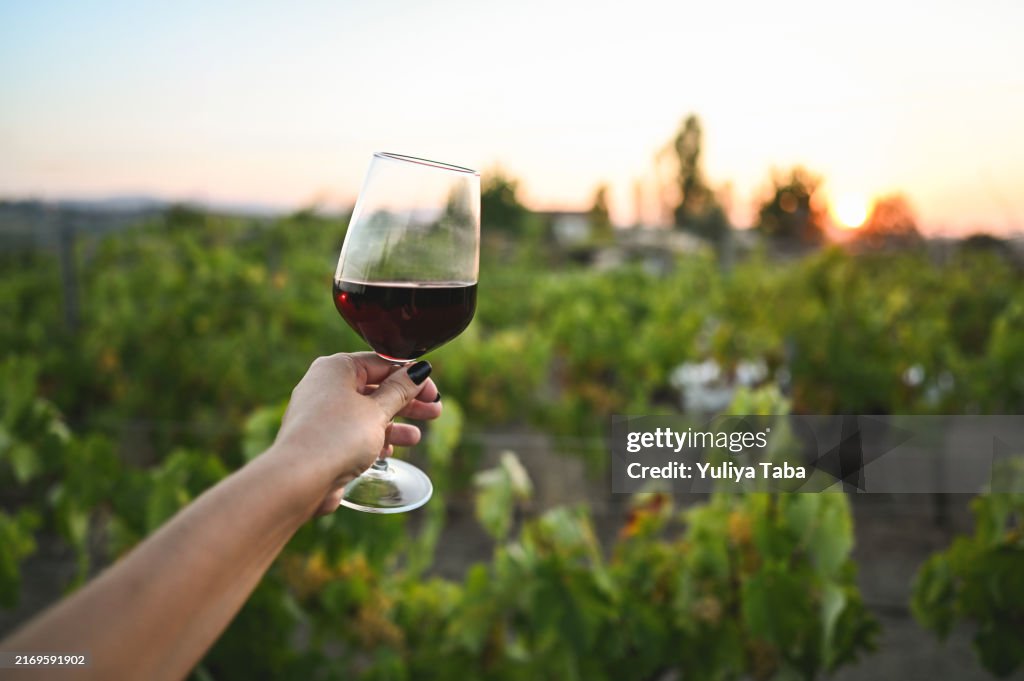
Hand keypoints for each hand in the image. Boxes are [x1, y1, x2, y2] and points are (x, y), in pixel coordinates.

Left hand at [270, 353, 440, 514]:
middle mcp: (326, 386)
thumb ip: (400, 391)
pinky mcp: (322, 440)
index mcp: (337, 368)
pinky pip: (354, 433)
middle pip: (376, 389)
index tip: (433, 390)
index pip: (382, 363)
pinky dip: (374, 439)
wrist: (299, 479)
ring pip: (367, 413)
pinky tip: (390, 452)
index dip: (411, 376)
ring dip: (394, 424)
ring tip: (416, 437)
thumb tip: (418, 372)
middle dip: (408, 402)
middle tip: (435, 411)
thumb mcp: (377, 411)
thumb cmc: (338, 436)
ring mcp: (322, 414)